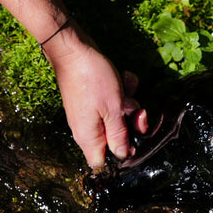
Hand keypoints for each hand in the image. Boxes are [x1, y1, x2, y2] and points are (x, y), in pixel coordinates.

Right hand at [44, 26, 147, 168]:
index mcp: (89, 137)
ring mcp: (89, 113)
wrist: (73, 50)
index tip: (134, 142)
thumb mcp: (113, 109)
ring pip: (116, 117)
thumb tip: (123, 155)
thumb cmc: (92, 79)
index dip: (120, 156)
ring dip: (128, 102)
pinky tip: (123, 78)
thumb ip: (120, 134)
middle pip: (114, 139)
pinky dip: (120, 91)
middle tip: (138, 111)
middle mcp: (87, 129)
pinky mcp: (92, 99)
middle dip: (130, 124)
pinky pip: (111, 102)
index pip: (102, 163)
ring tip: (126, 87)